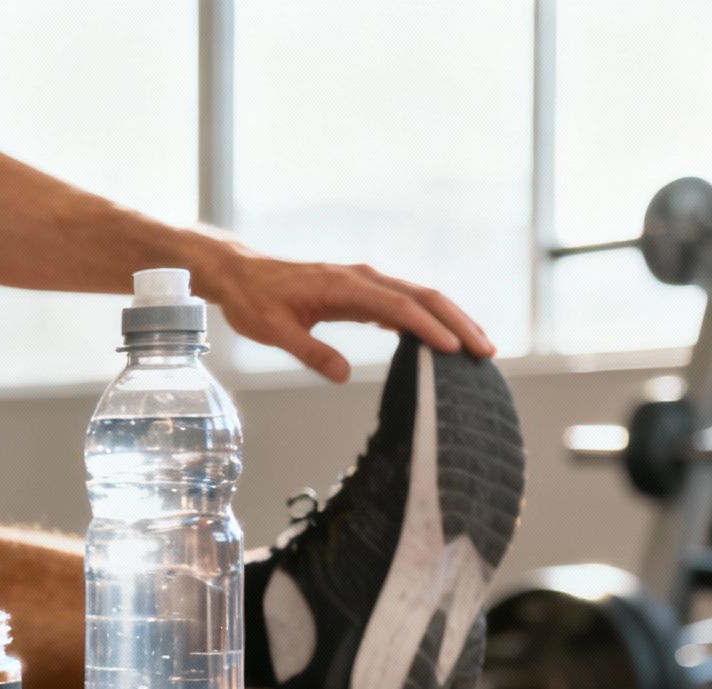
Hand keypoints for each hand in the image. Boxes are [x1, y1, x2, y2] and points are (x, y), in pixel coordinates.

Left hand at [207, 255, 496, 383]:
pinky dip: (427, 319)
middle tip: (485, 351)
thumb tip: (342, 376)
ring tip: (476, 346)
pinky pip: (403, 302)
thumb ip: (309, 352)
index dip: (428, 328)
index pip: (398, 307)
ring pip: (418, 297)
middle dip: (457, 322)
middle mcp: (362, 279)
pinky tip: (440, 341)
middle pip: (422, 297)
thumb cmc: (254, 302)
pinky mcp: (361, 291)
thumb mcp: (273, 331)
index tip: (453, 349)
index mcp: (344, 286)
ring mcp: (364, 283)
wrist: (241, 276)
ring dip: (449, 319)